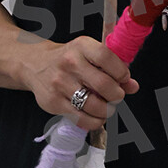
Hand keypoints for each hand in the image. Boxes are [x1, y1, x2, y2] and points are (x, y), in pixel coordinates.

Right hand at [20, 34, 138, 129]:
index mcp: (81, 46)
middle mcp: (69, 63)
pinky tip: (95, 116)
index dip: (121, 72)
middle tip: (116, 96)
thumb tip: (133, 86)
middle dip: (117, 95)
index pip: (107, 58)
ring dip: (107, 110)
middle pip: (104, 85)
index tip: (124, 79)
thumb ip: (113, 69)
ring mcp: (60, 83)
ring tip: (106, 107)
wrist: (35, 64)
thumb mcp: (89, 55)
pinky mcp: (53, 102)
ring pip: (94, 105)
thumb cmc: (69, 59)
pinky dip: (94, 121)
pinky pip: (81, 119)